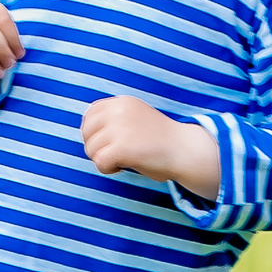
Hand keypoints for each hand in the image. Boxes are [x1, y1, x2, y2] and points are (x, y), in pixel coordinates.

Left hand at [79, 93, 219, 201]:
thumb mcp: (135, 118)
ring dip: (103, 160)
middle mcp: (118, 110)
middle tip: (116, 155)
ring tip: (122, 161)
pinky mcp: (121, 147)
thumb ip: (115, 120)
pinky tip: (123, 167)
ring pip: (91, 149)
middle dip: (96, 147)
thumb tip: (88, 134)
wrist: (185, 150)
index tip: (108, 143)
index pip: (90, 114)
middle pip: (87, 133)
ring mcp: (119, 128)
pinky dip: (108, 169)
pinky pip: (99, 162)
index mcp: (122, 101)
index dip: (94, 133)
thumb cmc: (161, 141)